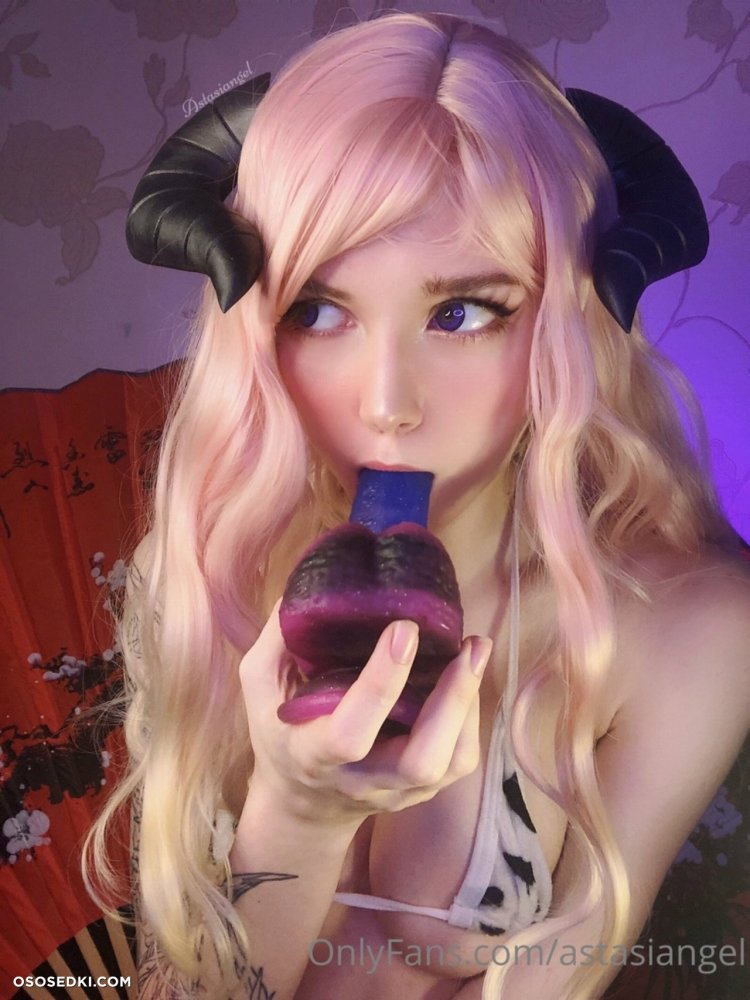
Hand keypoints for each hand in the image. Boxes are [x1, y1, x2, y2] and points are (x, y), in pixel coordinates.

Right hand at [239, 601, 492, 830]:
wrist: (304, 803)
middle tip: (467, 645)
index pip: (350, 734)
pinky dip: (471, 715)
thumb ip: (277, 641)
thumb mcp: (262, 688)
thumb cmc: (281, 732)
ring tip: (476, 649)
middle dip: (450, 701)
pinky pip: (460, 760)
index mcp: (314, 755)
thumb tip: (307, 585)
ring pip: (450, 763)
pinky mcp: (426, 789)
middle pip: (419, 761)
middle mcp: (362, 781)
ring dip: (469, 704)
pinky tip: (468, 675)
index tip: (404, 630)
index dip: (381, 684)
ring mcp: (399, 791)